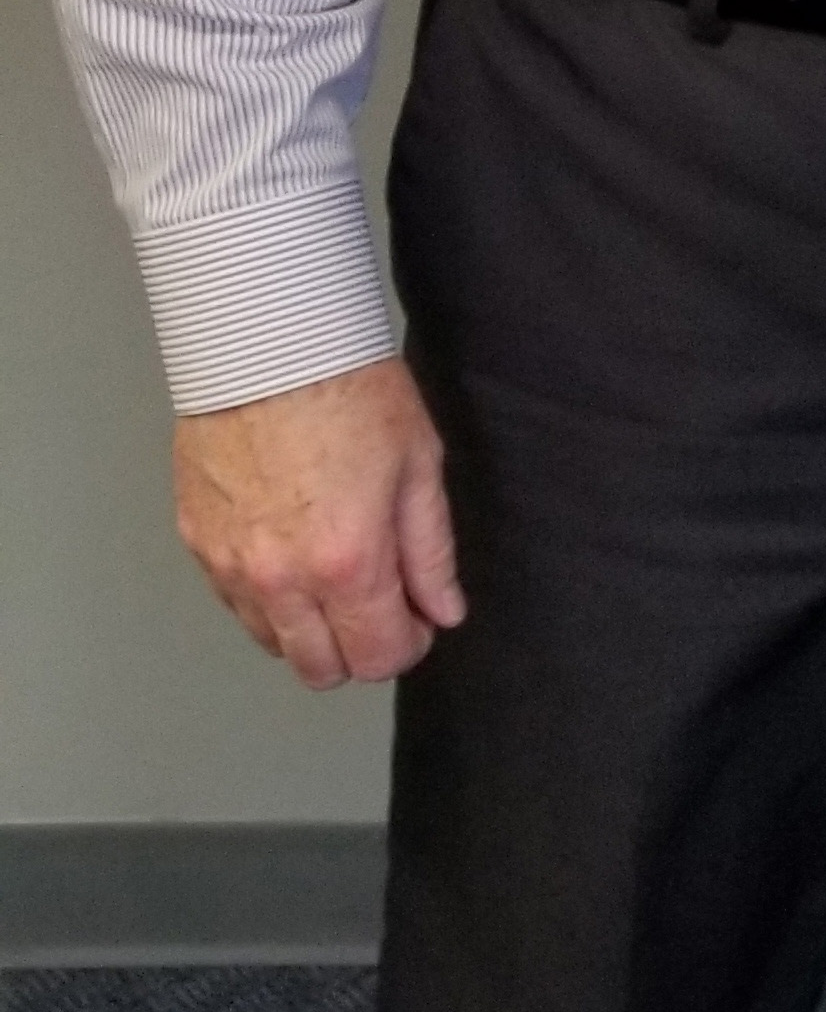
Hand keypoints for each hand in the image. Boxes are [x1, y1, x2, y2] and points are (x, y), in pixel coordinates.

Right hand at [172, 354, 464, 687]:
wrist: (268, 342)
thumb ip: (431, 552)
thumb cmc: (348, 389)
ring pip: (274, 643)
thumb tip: (443, 611)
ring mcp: (230, 566)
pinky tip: (291, 551)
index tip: (418, 620)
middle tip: (379, 602)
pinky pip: (235, 604)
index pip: (377, 658)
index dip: (407, 645)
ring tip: (334, 572)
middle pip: (319, 669)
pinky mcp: (197, 544)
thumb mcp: (419, 465)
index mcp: (347, 562)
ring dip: (309, 627)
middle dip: (358, 648)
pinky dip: (267, 597)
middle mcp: (282, 579)